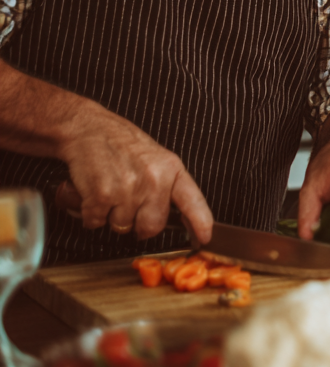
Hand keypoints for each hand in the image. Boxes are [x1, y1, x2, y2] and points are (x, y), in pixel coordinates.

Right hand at [57, 103, 212, 241]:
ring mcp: (129, 187)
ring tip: (110, 190)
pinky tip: (93, 193)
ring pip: (122, 226)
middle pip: (152, 227)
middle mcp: (154, 179)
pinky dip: (90, 214)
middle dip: (138, 225)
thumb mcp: (156, 158)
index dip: (200, 223)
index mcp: (171, 169)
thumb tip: (177, 218)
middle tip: (129, 208)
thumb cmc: (122, 144)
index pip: (193, 201)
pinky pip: (96, 222)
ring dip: (111, 216)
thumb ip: (167, 185)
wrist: (89, 128)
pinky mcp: (103, 194)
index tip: (204, 237)